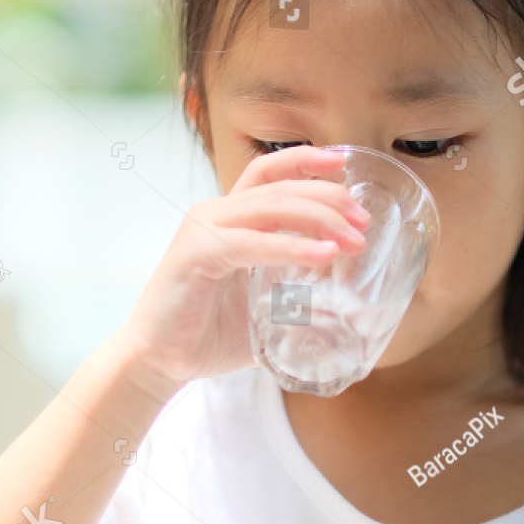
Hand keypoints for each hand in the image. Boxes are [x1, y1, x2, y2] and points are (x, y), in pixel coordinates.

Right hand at [119, 147, 369, 388]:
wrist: (160, 362)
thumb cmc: (208, 335)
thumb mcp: (262, 306)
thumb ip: (294, 294)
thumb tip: (342, 305)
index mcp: (228, 219)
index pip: (268, 173)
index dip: (304, 161)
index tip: (343, 163)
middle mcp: (213, 215)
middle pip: (278, 186)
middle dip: (328, 197)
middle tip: (363, 219)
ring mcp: (203, 231)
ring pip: (269, 206)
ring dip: (318, 218)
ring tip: (352, 239)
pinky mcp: (195, 254)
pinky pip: (252, 242)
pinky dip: (292, 246)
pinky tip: (323, 254)